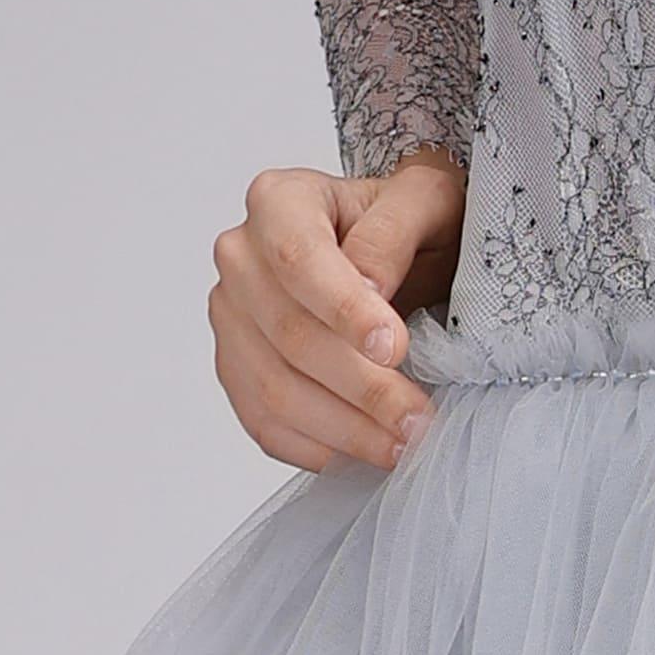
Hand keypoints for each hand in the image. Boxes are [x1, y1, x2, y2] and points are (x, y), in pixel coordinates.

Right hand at [208, 150, 462, 472]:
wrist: (392, 245)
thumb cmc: (406, 219)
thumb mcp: (424, 200)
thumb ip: (394, 232)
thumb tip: (369, 287)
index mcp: (279, 202)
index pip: (299, 260)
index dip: (344, 311)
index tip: (395, 349)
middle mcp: (240, 257)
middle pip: (288, 335)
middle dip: (360, 387)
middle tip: (418, 417)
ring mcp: (231, 316)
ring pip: (272, 388)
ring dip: (342, 428)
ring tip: (402, 444)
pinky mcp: (237, 366)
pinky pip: (263, 422)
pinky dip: (315, 447)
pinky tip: (363, 454)